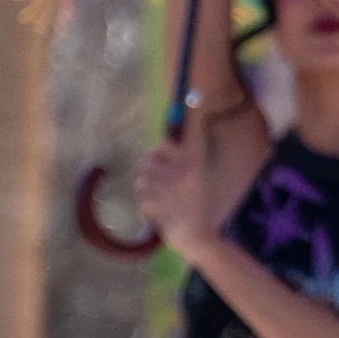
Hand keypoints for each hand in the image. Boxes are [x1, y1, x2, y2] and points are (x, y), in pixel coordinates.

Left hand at [132, 118, 218, 265]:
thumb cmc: (193, 207)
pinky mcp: (157, 201)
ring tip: (162, 202)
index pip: (176, 139)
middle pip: (149, 159)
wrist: (197, 237)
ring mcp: (168, 186)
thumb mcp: (194, 180)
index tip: (192, 101)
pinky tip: (160, 213)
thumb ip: (183, 159)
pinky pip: (141, 196)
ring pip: (141, 178)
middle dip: (149, 171)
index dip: (177, 128)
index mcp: (194, 163)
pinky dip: (146, 205)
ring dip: (147, 191)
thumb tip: (169, 137)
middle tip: (161, 185)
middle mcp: (182, 170)